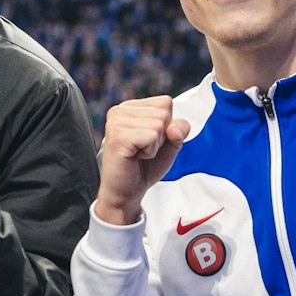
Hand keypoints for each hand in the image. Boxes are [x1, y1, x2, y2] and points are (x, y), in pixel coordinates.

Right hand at [95, 96, 189, 226]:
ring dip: (154, 146)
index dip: (167, 126)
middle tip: (142, 150)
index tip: (149, 141)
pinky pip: (151, 136)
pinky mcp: (117, 136)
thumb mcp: (170, 144)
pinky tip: (134, 157)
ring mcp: (116, 122)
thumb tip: (174, 129)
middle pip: (163, 112)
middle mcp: (119, 110)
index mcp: (129, 108)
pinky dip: (149, 152)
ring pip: (158, 124)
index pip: (165, 102)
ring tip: (138, 154)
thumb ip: (179, 129)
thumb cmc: (145, 168)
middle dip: (161, 137)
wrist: (127, 193)